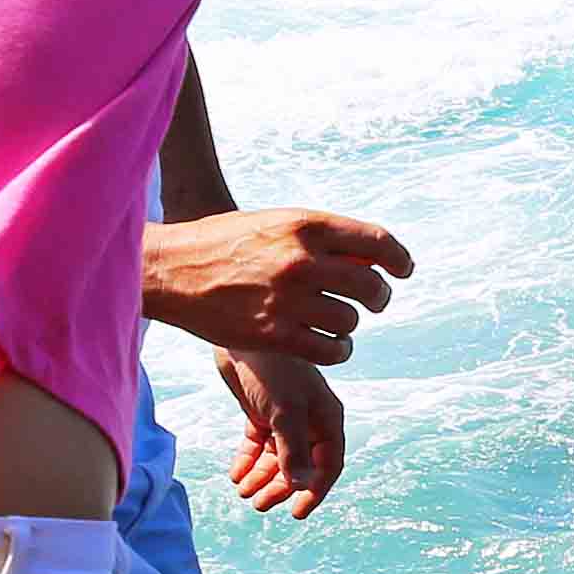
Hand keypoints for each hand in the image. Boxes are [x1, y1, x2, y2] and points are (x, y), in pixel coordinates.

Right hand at [146, 207, 415, 362]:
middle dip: (380, 296)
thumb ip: (321, 238)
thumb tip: (373, 258)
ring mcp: (286, 299)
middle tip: (376, 301)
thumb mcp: (276, 223)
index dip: (398, 258)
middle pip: (370, 285)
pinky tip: (332, 345)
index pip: (377, 241)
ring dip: (351, 325)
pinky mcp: (272, 334)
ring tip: (340, 322)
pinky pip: (329, 350)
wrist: (170, 268)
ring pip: (351, 320)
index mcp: (305, 225)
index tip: (403, 270)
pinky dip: (338, 350)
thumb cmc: (225, 242)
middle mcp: (300, 261)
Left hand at [217, 345, 350, 518]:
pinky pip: (257, 445)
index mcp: (326, 419)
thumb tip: (301, 487)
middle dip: (281, 488)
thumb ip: (293, 451)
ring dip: (263, 478)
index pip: (328, 464)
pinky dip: (247, 461)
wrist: (242, 335)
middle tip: (259, 505)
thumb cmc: (273, 369)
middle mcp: (309, 420)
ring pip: (278, 458)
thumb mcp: (285, 412)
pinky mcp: (261, 412)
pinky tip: (235, 475)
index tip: (296, 513)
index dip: (315, 490)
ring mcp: (285, 416)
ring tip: (245, 493)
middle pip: (301, 466)